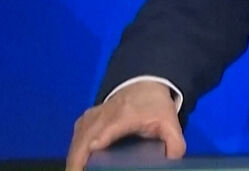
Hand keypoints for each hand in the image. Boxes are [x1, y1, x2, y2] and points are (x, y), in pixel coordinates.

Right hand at [66, 81, 185, 170]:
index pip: (109, 126)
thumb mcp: (169, 122)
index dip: (100, 138)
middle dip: (80, 160)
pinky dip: (74, 157)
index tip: (94, 146)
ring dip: (75, 161)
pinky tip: (77, 168)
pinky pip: (74, 143)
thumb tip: (172, 160)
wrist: (143, 86)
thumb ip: (174, 143)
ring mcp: (90, 118)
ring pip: (76, 143)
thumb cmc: (154, 107)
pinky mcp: (83, 123)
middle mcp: (103, 115)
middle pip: (85, 138)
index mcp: (125, 114)